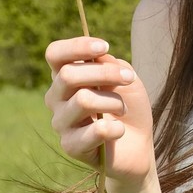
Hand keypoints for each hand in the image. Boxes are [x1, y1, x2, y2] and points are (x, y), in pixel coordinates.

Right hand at [44, 37, 155, 186]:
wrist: (138, 143)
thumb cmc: (128, 104)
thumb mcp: (124, 75)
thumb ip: (108, 63)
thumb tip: (97, 58)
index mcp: (65, 76)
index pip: (55, 54)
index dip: (77, 47)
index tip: (104, 46)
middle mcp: (56, 98)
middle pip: (68, 75)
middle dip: (106, 73)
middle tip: (130, 78)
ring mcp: (60, 122)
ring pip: (83, 100)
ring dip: (113, 101)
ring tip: (123, 109)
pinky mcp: (70, 146)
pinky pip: (94, 130)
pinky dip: (115, 127)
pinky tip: (120, 130)